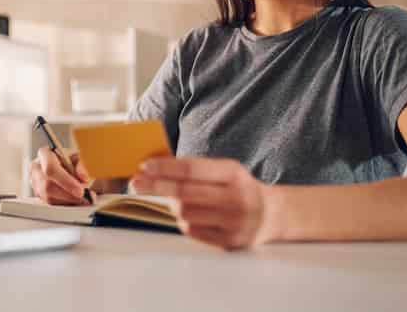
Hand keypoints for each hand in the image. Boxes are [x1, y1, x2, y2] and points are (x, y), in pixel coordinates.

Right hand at [29, 147, 92, 204]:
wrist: (58, 163)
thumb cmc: (67, 159)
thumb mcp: (76, 157)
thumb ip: (80, 166)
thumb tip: (84, 179)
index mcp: (44, 154)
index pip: (51, 168)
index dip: (66, 181)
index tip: (80, 190)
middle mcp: (36, 168)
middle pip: (48, 186)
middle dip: (68, 195)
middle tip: (84, 198)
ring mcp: (34, 183)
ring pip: (48, 197)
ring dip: (67, 201)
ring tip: (82, 200)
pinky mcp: (37, 194)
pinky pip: (49, 203)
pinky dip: (64, 204)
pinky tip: (74, 200)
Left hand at [131, 157, 273, 249]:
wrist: (270, 214)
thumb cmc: (237, 187)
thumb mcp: (224, 170)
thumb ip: (196, 169)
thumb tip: (154, 167)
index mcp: (233, 173)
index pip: (192, 169)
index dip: (165, 168)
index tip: (143, 166)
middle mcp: (236, 197)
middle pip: (185, 192)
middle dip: (156, 186)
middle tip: (135, 182)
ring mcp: (234, 222)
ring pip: (185, 213)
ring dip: (172, 205)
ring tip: (175, 200)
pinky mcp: (230, 241)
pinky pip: (193, 231)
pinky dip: (185, 222)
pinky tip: (191, 216)